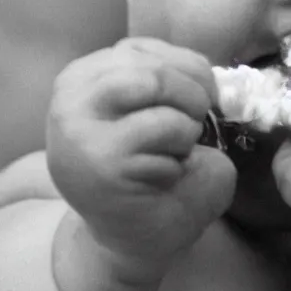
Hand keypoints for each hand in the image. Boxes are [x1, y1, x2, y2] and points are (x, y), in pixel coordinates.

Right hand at [46, 38, 234, 277]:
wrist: (131, 242)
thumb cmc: (151, 174)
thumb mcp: (155, 112)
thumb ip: (173, 83)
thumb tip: (219, 77)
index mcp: (81, 79)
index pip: (143, 48)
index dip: (187, 69)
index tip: (201, 100)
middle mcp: (71, 98)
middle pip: (154, 67)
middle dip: (195, 94)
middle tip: (198, 130)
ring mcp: (80, 129)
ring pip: (159, 89)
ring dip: (186, 127)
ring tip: (174, 156)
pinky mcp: (102, 161)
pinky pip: (166, 131)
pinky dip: (179, 157)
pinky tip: (160, 180)